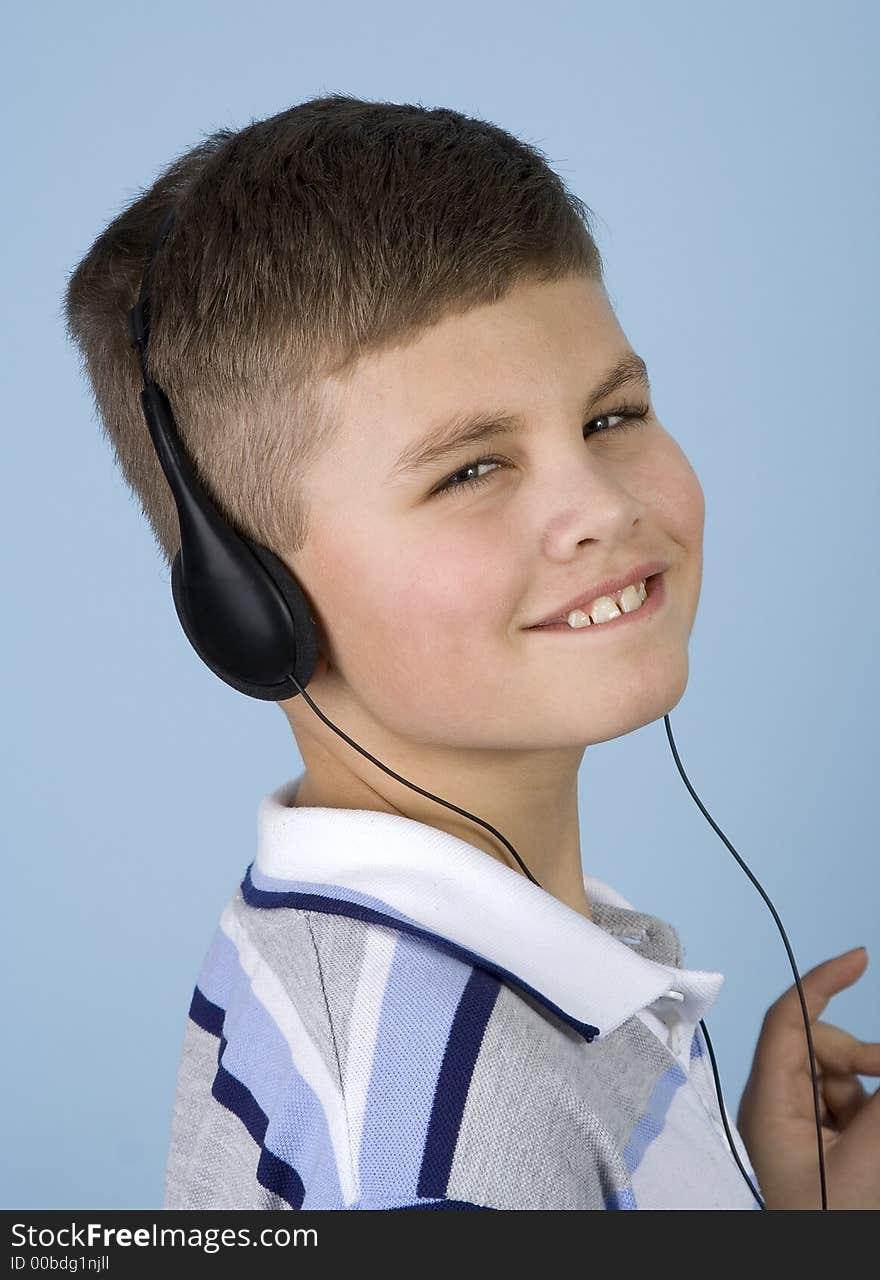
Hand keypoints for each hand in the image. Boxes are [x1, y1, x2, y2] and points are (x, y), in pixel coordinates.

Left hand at [737, 946, 879, 1209]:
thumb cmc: (829, 1221)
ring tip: (874, 1141)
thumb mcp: (865, 1162)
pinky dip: (876, 1110)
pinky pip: (856, 1105)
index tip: (861, 957)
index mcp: (769, 1102)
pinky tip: (877, 1139)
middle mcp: (779, 1105)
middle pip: (828, 1049)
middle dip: (872, 1059)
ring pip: (849, 1078)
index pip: (789, 1020)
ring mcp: (801, 1124)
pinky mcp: (824, 1142)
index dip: (823, 982)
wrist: (823, 1265)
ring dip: (878, 1089)